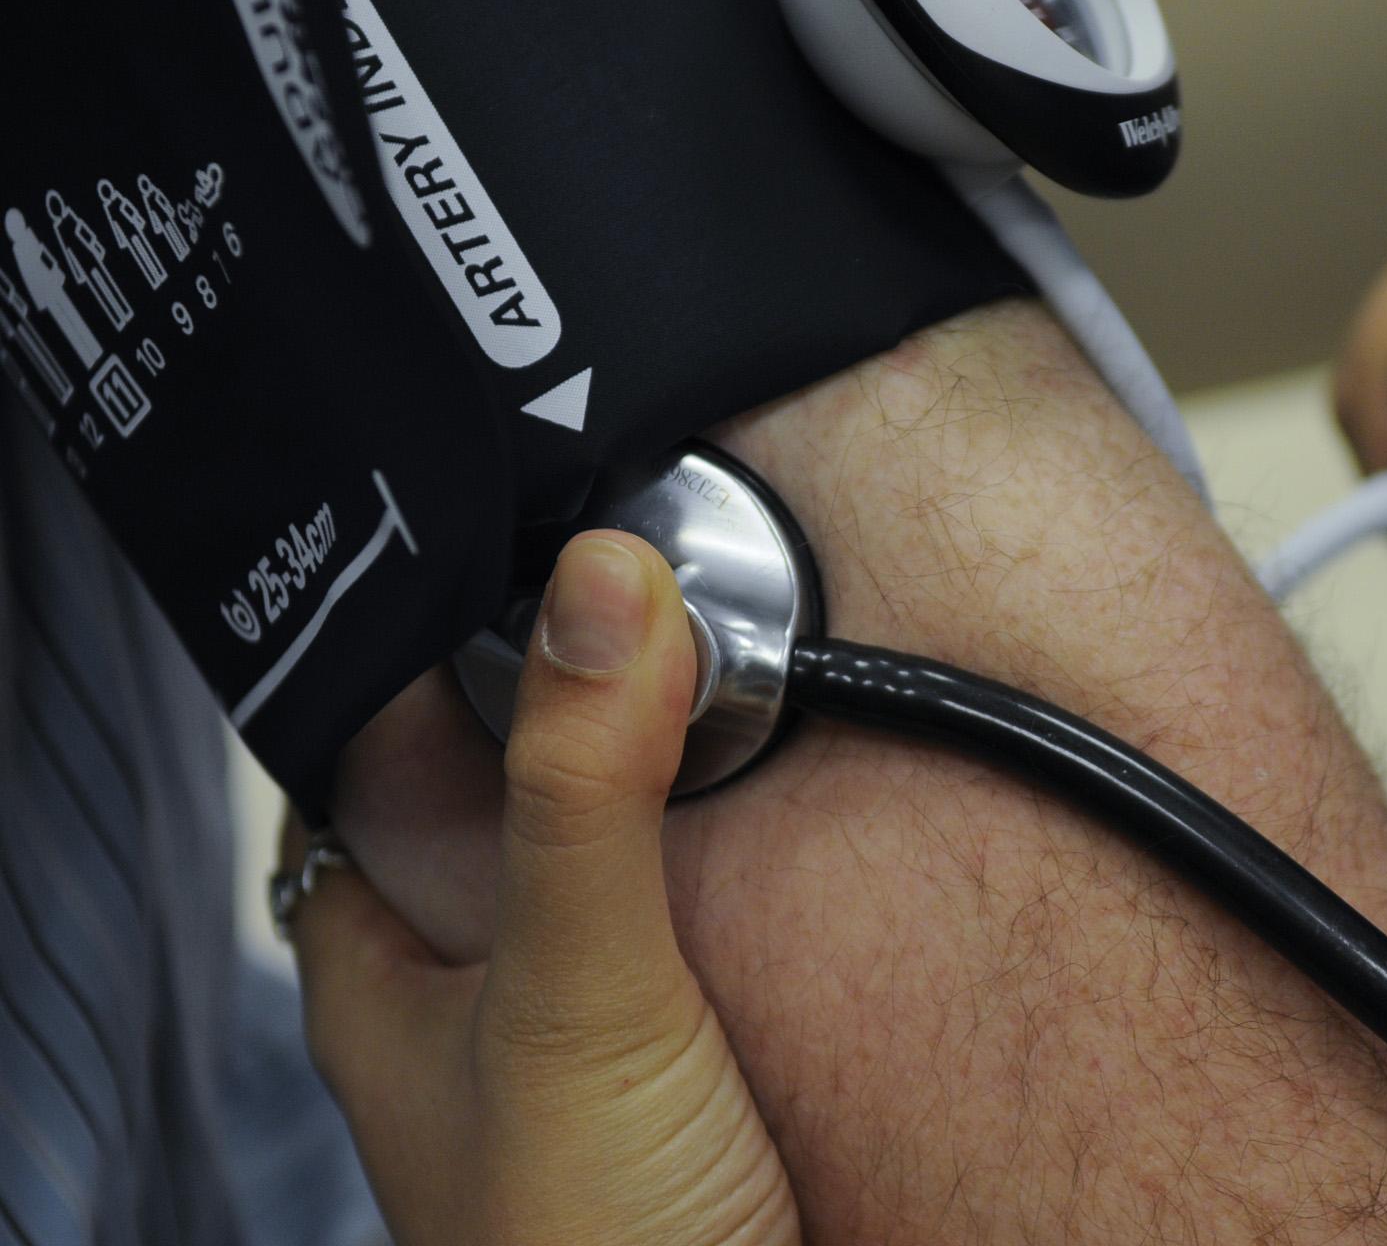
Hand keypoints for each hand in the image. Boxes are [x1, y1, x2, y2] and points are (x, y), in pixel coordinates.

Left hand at [284, 532, 800, 1245]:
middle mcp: (483, 982)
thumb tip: (600, 580)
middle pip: (512, 781)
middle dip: (586, 680)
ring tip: (758, 647)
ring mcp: (596, 1019)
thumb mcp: (576, 995)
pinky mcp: (700, 1055)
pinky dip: (761, 853)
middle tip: (677, 563)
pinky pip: (713, 913)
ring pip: (624, 843)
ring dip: (687, 765)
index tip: (537, 518)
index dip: (440, 626)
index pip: (379, 741)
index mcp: (387, 961)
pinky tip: (819, 808)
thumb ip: (578, 795)